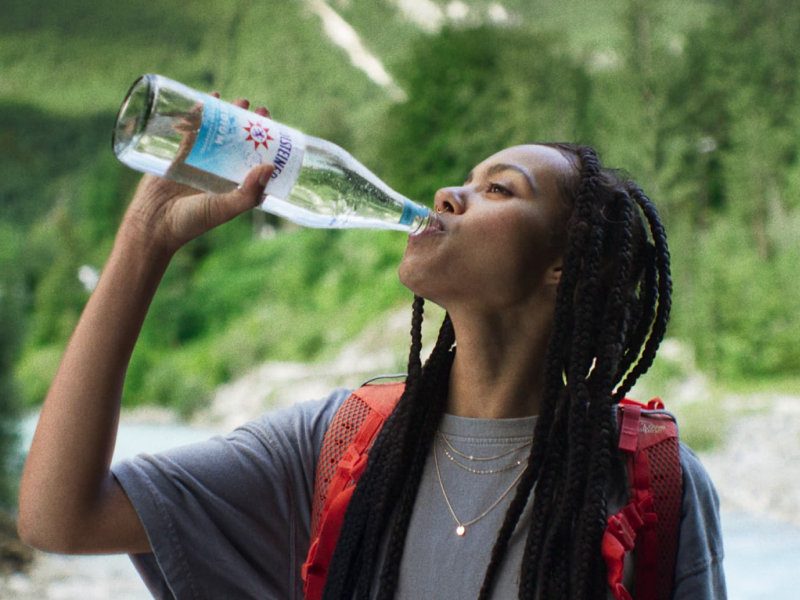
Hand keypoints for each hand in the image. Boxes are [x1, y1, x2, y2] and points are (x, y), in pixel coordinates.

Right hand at [120, 97, 273, 257]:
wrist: (154, 224)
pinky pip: (191, 131)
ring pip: (216, 134)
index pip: (254, 158)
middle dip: (246, 123)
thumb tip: (270, 167)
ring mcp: (200, 163)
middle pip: (237, 142)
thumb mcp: (225, 209)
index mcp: (235, 185)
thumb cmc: (193, 222)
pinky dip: (198, 115)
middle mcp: (220, 173)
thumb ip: (248, 193)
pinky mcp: (179, 156)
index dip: (264, 141)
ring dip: (225, 115)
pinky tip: (206, 100)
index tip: (269, 122)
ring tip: (234, 100)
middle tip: (252, 105)